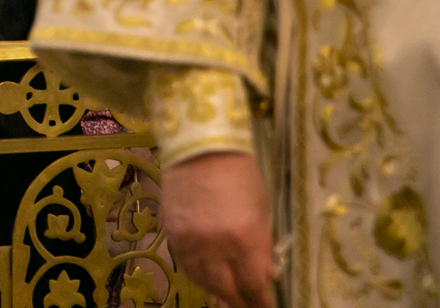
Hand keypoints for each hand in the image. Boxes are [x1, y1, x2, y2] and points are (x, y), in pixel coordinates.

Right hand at [161, 151, 276, 307]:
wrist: (201, 147)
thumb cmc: (240, 176)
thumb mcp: (262, 211)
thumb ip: (264, 247)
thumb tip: (267, 276)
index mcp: (245, 239)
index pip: (253, 286)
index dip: (261, 302)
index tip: (266, 307)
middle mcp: (215, 245)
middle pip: (226, 290)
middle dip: (239, 301)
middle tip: (246, 303)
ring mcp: (190, 241)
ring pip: (202, 281)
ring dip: (217, 291)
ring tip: (226, 293)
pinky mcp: (171, 233)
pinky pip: (184, 264)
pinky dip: (197, 275)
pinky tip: (206, 275)